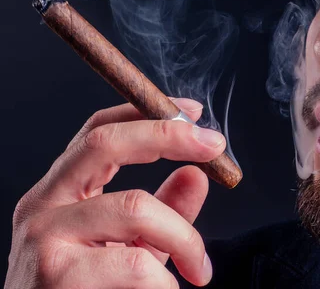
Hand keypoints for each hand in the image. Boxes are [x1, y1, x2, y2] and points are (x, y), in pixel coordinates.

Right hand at [5, 99, 223, 287]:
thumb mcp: (131, 244)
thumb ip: (163, 209)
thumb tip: (197, 175)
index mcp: (58, 191)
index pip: (98, 131)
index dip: (147, 113)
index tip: (192, 111)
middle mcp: (42, 205)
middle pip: (106, 144)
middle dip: (168, 136)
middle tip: (214, 147)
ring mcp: (45, 240)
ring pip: (136, 208)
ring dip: (185, 239)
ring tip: (198, 268)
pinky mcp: (58, 278)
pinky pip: (138, 266)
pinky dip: (167, 281)